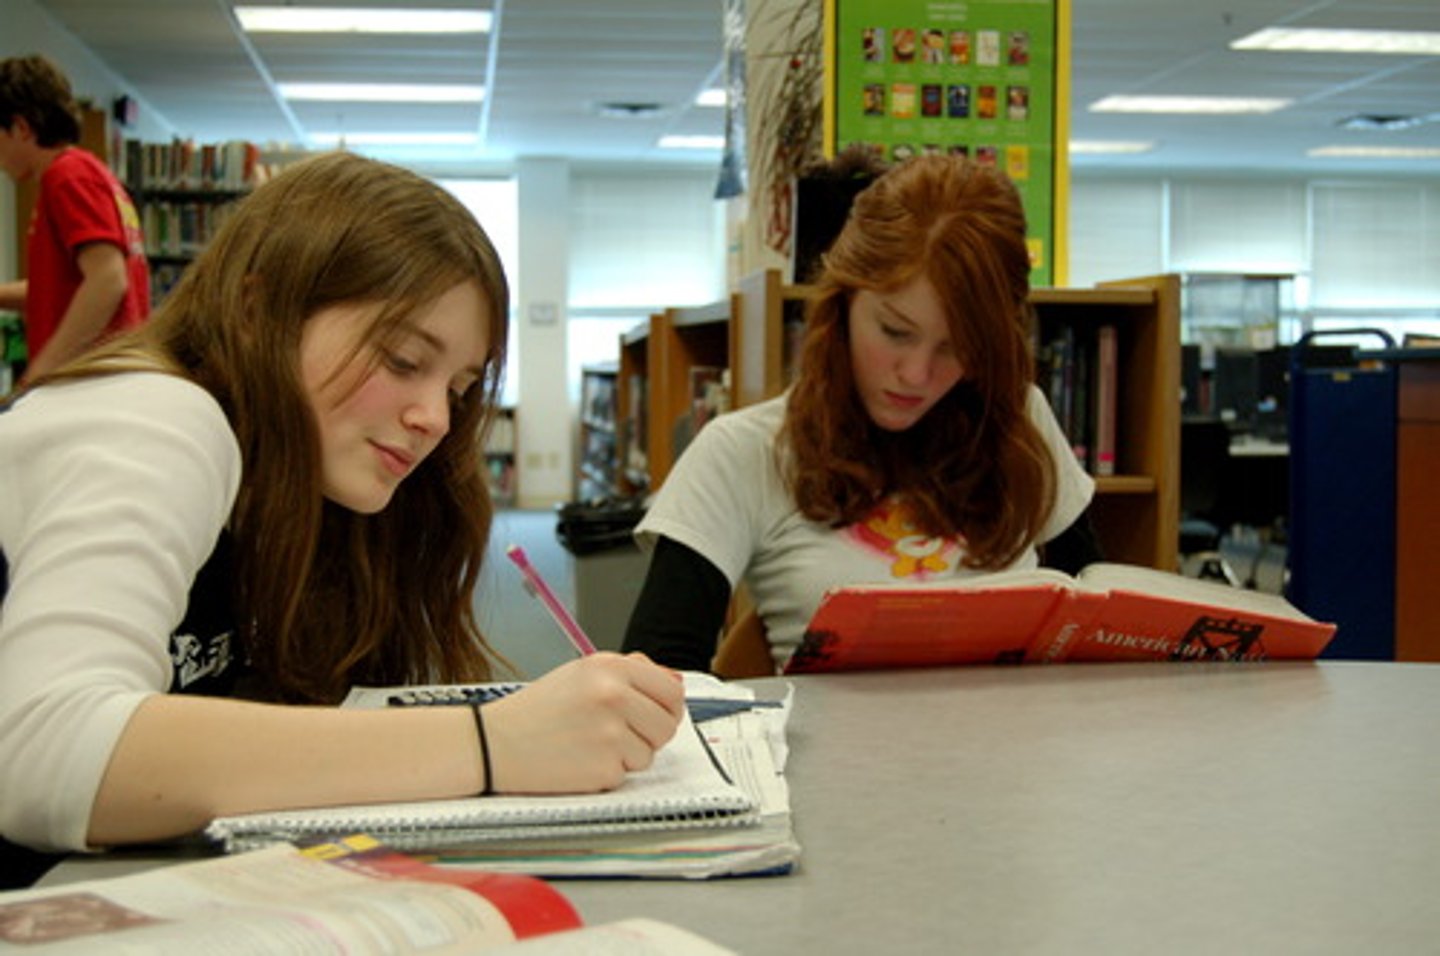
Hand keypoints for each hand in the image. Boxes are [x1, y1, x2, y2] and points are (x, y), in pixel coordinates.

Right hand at [481, 652, 684, 793]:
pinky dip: (607, 773)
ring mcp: (610, 733)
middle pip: (668, 725)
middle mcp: (613, 695)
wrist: (493, 743)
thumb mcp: (583, 674)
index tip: (654, 714)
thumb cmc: (539, 709)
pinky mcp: (603, 768)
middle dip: (650, 734)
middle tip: (618, 734)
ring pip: (650, 754)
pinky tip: (579, 760)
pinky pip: (625, 775)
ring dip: (627, 755)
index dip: (667, 708)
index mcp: (611, 667)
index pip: (672, 691)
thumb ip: (632, 674)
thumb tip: (677, 683)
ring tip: (590, 744)